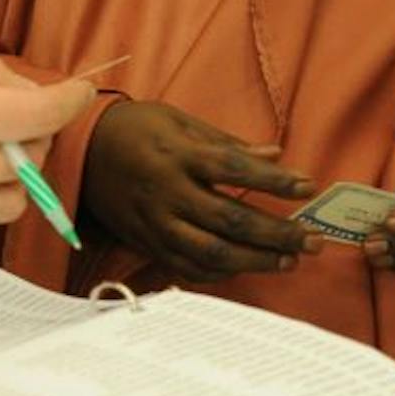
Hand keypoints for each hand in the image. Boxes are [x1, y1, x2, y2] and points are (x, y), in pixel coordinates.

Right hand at [80, 101, 319, 282]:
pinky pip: (188, 268)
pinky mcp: (147, 243)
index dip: (274, 179)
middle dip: (277, 233)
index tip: (308, 185)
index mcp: (178, 154)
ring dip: (255, 261)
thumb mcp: (180, 121)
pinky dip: (221, 274)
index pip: (234, 168)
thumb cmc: (137, 129)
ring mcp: (156, 222)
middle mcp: (167, 191)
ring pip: (211, 252)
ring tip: (289, 261)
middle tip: (313, 241)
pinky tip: (247, 268)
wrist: (81, 151)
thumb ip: (228, 143)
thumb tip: (276, 153)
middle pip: (230, 219)